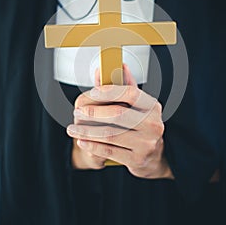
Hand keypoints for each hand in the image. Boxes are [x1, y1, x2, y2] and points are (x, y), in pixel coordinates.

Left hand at [67, 64, 172, 178]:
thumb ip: (125, 86)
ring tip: (72, 129)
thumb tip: (119, 65)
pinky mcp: (137, 159)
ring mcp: (147, 143)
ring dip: (87, 131)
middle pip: (118, 114)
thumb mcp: (136, 106)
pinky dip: (92, 145)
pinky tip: (82, 141)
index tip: (92, 92)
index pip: (130, 93)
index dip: (110, 91)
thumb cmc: (140, 125)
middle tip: (76, 112)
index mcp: (152, 106)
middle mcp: (153, 124)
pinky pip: (109, 150)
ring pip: (110, 134)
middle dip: (93, 112)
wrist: (152, 156)